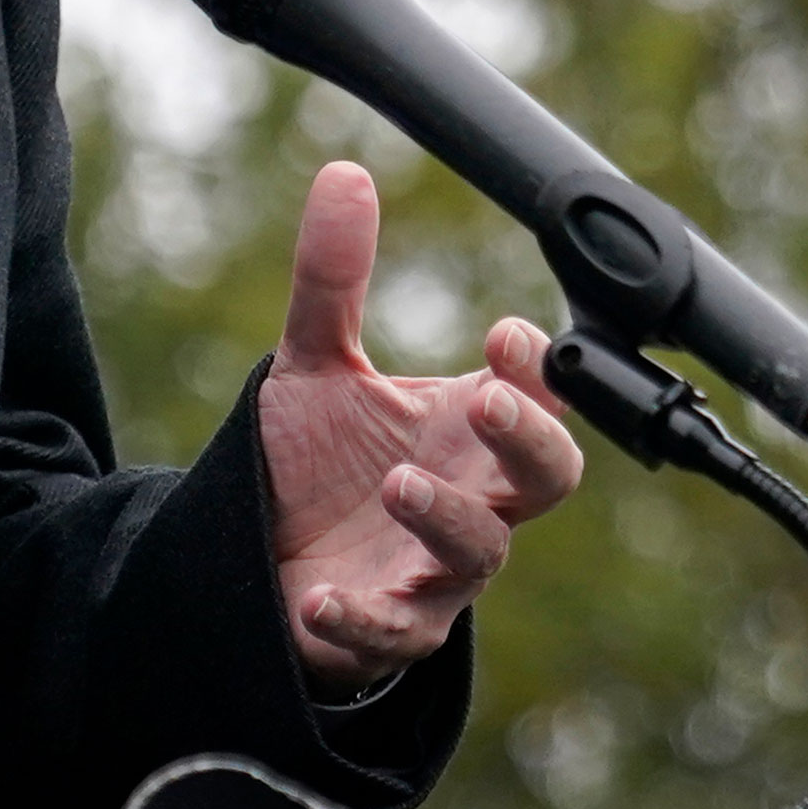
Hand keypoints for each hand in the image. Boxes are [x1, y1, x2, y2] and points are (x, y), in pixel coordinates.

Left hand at [259, 161, 583, 694]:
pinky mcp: (387, 629)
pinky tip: (325, 596)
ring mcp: (434, 571)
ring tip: (395, 484)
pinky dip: (364, 619)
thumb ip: (333, 279)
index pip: (539, 395)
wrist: (259, 555)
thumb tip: (343, 173)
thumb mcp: (315, 364)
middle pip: (548, 478)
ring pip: (479, 556)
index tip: (503, 334)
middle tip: (486, 402)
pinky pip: (395, 635)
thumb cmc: (314, 462)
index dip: (539, 368)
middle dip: (530, 440)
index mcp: (464, 431)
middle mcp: (469, 498)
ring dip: (445, 520)